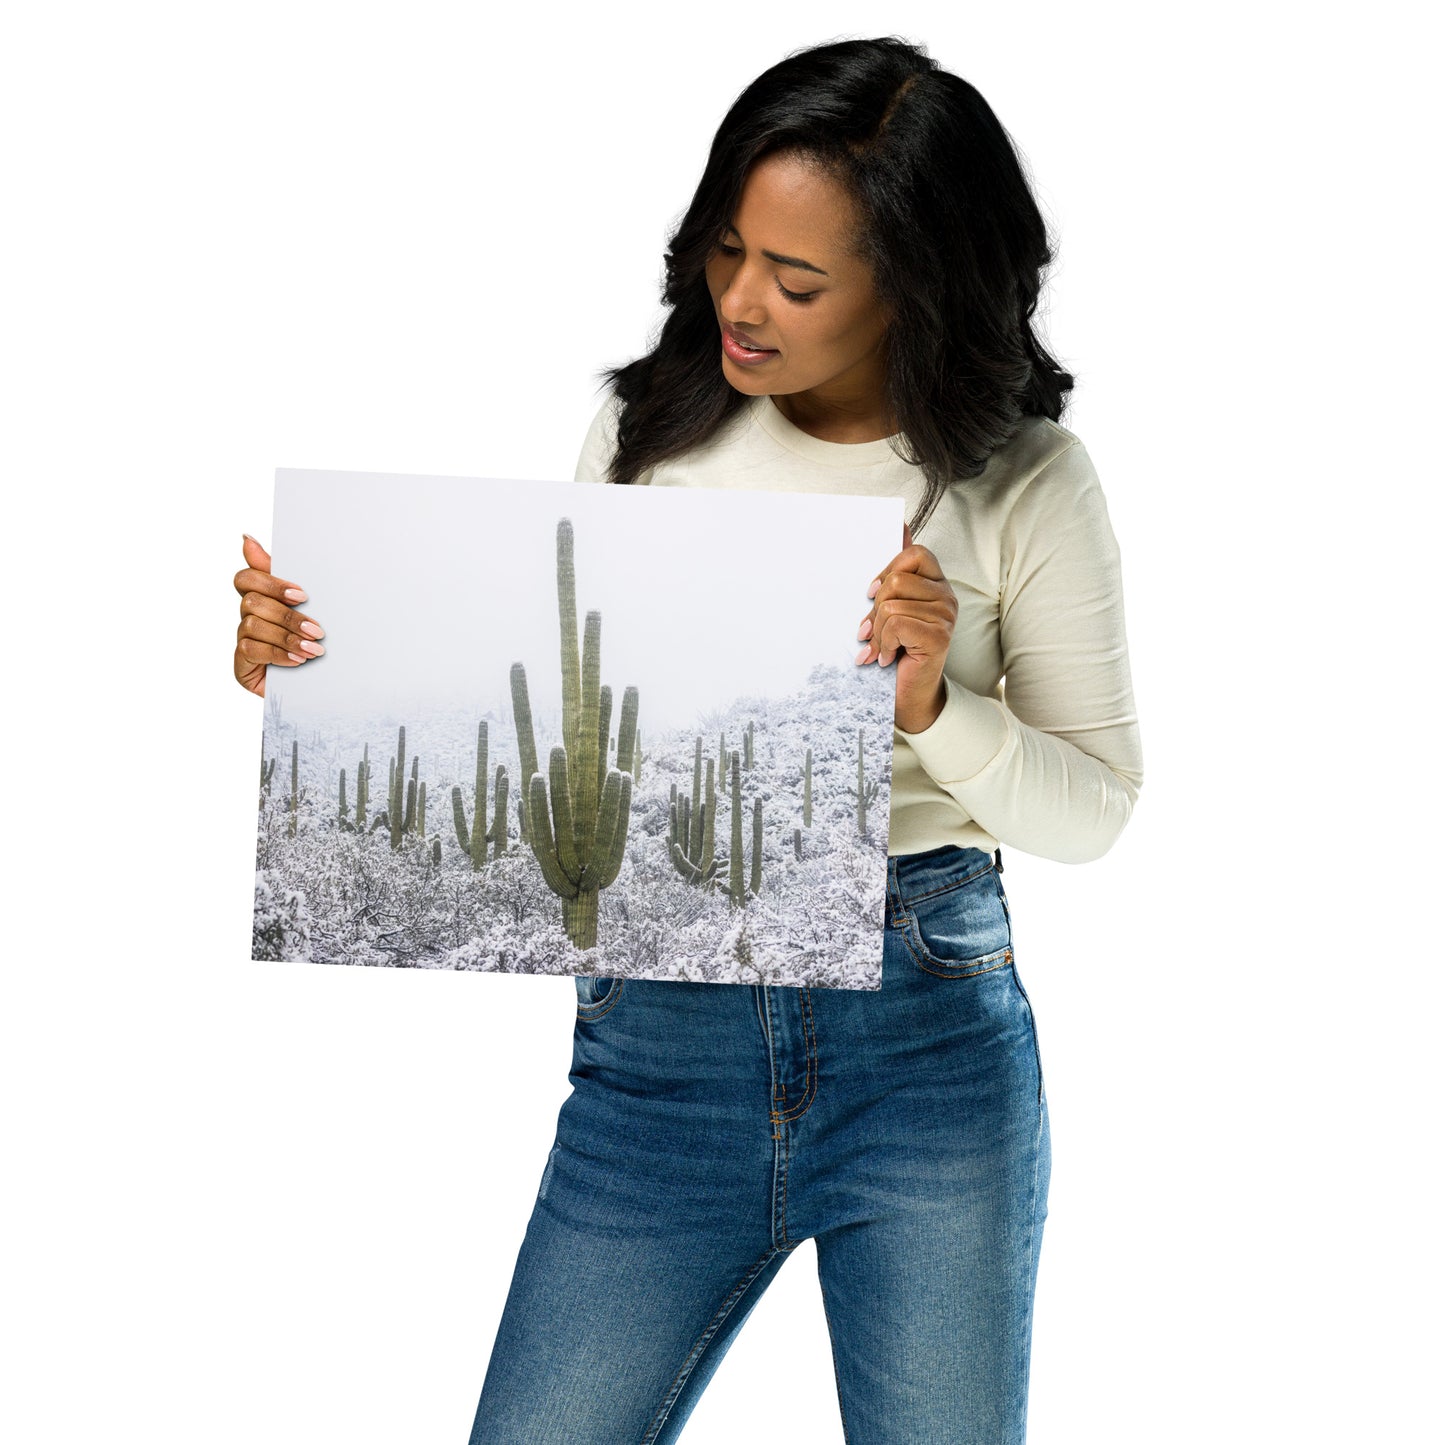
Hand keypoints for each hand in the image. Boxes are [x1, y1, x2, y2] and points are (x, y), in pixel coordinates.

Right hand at [233, 534, 324, 696]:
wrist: (323, 683)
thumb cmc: (314, 639)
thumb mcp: (308, 606)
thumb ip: (283, 574)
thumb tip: (246, 538)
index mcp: (261, 597)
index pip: (246, 578)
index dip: (270, 583)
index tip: (301, 595)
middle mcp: (247, 617)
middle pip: (252, 602)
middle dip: (287, 616)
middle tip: (318, 630)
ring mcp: (243, 640)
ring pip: (253, 626)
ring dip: (287, 637)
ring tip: (314, 649)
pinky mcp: (241, 664)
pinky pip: (251, 650)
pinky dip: (278, 654)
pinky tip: (299, 661)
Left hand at [855, 522, 957, 733]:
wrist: (907, 695)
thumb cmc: (896, 650)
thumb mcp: (890, 607)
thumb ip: (895, 571)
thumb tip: (900, 523)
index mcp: (935, 584)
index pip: (914, 553)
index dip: (887, 570)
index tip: (871, 595)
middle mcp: (947, 596)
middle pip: (897, 580)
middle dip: (875, 608)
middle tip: (871, 631)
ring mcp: (946, 615)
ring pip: (892, 604)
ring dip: (877, 632)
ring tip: (880, 648)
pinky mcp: (939, 635)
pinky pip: (897, 623)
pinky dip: (883, 644)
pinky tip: (887, 658)